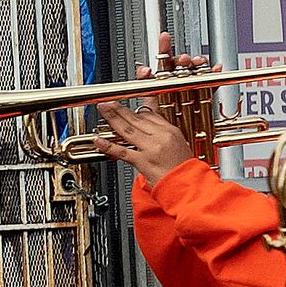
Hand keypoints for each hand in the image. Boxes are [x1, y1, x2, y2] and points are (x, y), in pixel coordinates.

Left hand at [77, 94, 200, 179]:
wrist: (186, 185)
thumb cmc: (182, 167)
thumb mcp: (178, 142)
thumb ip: (162, 128)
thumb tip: (151, 114)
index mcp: (170, 131)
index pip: (149, 114)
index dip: (134, 108)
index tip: (123, 103)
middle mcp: (161, 137)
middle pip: (136, 119)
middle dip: (119, 109)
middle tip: (107, 102)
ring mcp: (151, 149)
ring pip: (128, 130)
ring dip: (112, 119)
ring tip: (103, 110)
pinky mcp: (144, 162)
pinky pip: (123, 152)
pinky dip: (109, 146)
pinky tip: (99, 141)